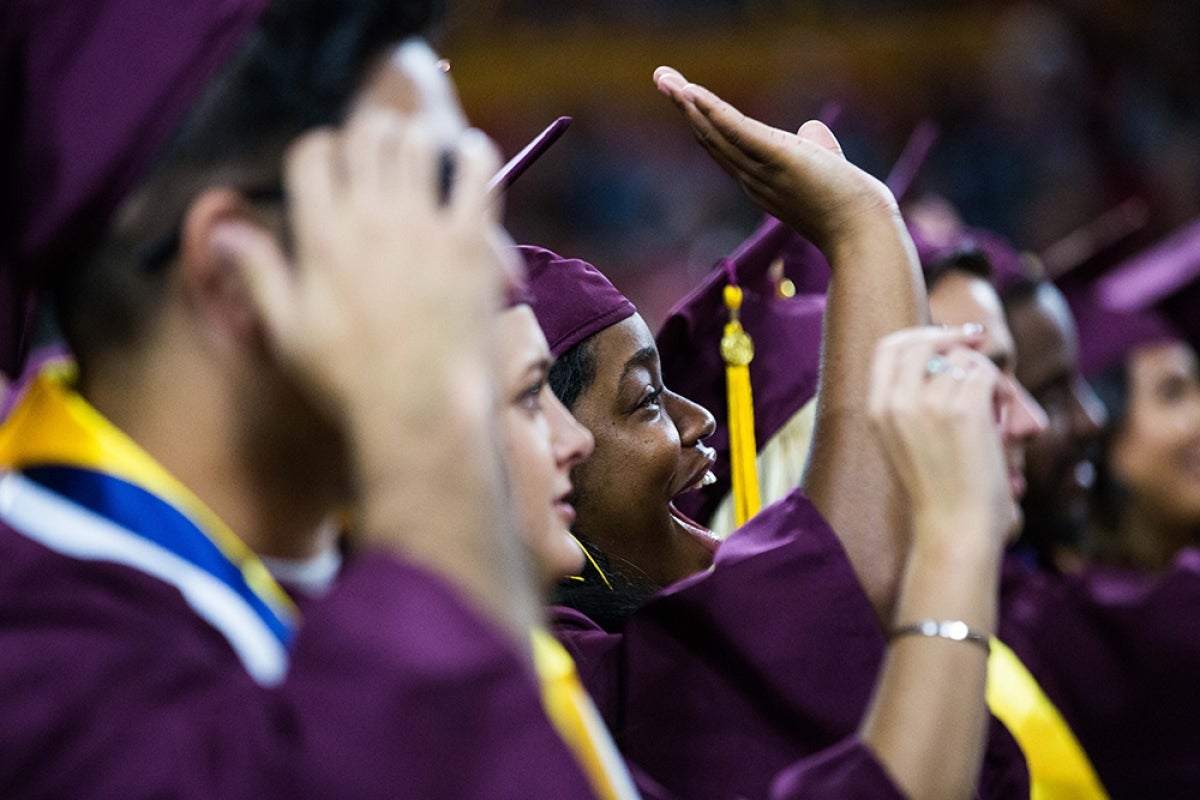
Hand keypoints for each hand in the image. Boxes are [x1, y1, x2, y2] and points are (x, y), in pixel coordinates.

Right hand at [215, 111, 507, 424]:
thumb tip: (223, 232)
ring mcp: (424, 227)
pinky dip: (475, 153)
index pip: (313, 153)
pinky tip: (471, 156)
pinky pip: (477, 171)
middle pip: (367, 134)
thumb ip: (258, 273)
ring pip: (417, 141)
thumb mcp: (287, 333)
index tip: (333, 164)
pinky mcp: (470, 241)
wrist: (420, 411)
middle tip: (380, 152)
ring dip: (417, 139)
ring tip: (420, 154)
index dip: (321, 149)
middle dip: (371, 134)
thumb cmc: (350, 380)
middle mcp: (370, 220)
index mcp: (322, 237)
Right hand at [654, 66, 897, 251]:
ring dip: (688, 103)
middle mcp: (752, 179)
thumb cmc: (853, 209)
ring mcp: (761, 172)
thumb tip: (812, 128)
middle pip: (710, 138)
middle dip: (684, 107)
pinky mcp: (777, 158)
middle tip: (661, 77)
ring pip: (715, 133)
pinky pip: (737, 131)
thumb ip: (818, 147)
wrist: (865, 236)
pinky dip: (712, 111)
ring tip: (664, 78)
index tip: (685, 99)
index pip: (725, 148)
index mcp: (761, 182)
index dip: (703, 122)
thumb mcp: (830, 169)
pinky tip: (692, 93)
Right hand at [867, 325, 1016, 554]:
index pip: (889, 348)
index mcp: (876, 409)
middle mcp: (897, 401)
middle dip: (954, 338)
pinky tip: (1001, 421)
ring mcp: (929, 403)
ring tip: (994, 410)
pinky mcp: (963, 409)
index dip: (920, 334)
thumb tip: (947, 353)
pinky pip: (986, 375)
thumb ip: (911, 400)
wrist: (953, 529)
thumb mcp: (904, 442)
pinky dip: (1001, 391)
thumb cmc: (937, 491)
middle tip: (978, 341)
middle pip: (924, 341)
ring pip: (964, 359)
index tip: (948, 336)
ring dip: (984, 376)